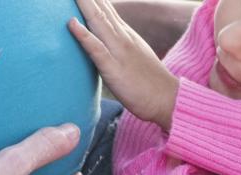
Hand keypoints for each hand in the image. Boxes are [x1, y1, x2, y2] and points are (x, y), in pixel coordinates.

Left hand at [69, 0, 178, 129]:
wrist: (169, 99)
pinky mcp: (114, 69)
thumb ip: (120, 45)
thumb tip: (107, 40)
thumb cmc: (150, 83)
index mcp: (126, 34)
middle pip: (100, 8)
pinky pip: (97, 50)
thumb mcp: (135, 55)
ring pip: (98, 21)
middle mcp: (122, 37)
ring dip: (84, 3)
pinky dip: (84, 35)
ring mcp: (118, 52)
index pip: (106, 8)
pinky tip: (72, 23)